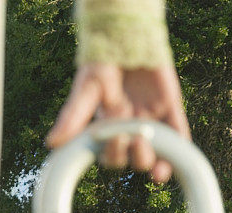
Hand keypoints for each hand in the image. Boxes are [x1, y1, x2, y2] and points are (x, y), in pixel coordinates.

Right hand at [45, 63, 190, 183]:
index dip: (113, 155)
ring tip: (151, 154)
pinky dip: (180, 149)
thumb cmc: (104, 59)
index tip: (114, 141)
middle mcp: (131, 129)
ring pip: (156, 154)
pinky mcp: (171, 110)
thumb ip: (73, 116)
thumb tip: (51, 143)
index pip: (111, 156)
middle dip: (134, 156)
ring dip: (155, 160)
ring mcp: (152, 121)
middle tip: (134, 140)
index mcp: (109, 128)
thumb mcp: (88, 87)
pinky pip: (179, 136)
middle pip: (133, 159)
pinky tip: (176, 157)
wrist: (128, 32)